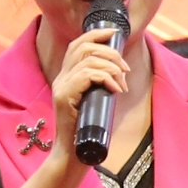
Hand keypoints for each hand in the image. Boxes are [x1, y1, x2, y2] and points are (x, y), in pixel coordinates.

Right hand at [45, 21, 131, 164]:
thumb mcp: (97, 100)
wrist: (73, 154)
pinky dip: (106, 79)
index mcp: (67, 76)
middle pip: (83, 47)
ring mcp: (61, 87)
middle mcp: (61, 78)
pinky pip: (88, 76)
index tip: (115, 33)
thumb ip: (102, 84)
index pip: (78, 44)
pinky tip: (116, 90)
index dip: (96, 34)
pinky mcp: (64, 97)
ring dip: (111, 68)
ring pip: (88, 60)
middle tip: (125, 68)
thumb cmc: (87, 130)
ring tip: (121, 83)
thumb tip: (120, 71)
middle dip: (109, 52)